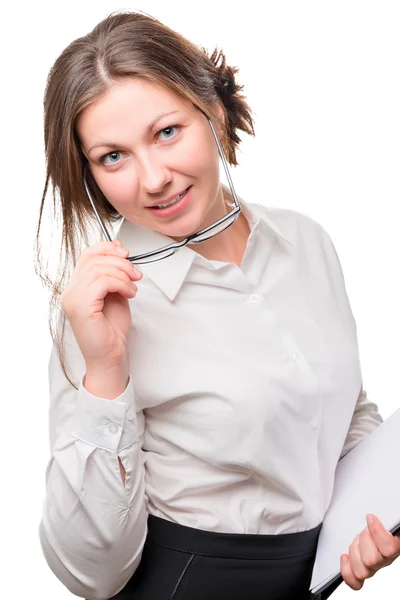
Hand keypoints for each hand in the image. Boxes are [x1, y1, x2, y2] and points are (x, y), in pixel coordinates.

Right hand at [60, 240, 142, 370]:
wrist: (111, 357)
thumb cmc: (112, 331)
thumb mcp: (115, 294)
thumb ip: (114, 274)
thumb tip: (120, 251)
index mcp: (76, 287)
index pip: (87, 255)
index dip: (108, 248)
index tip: (127, 254)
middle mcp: (70, 291)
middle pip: (94, 259)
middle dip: (121, 262)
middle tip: (137, 275)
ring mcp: (73, 299)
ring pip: (99, 269)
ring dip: (123, 274)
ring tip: (134, 288)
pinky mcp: (81, 306)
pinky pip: (102, 282)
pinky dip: (121, 284)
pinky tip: (130, 294)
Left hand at [340, 514, 399, 589]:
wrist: (376, 522)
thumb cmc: (385, 517)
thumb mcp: (389, 514)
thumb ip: (389, 517)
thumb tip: (378, 519)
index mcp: (395, 544)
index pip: (390, 548)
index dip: (376, 533)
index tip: (370, 518)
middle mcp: (387, 558)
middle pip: (372, 561)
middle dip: (364, 540)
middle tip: (365, 529)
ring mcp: (375, 565)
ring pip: (362, 571)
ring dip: (356, 550)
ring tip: (358, 539)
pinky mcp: (363, 568)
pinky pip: (356, 581)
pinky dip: (347, 571)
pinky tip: (345, 557)